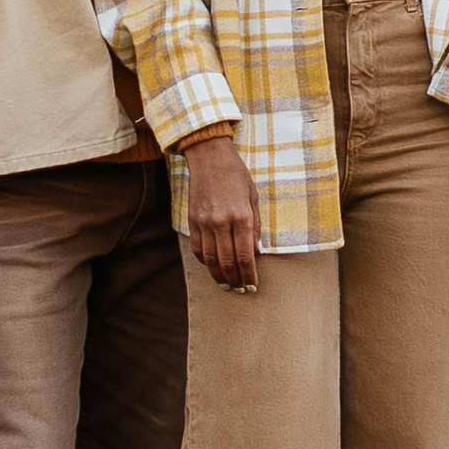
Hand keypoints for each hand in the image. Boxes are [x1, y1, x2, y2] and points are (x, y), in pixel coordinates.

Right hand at [182, 132, 261, 290]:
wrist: (209, 157)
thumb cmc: (236, 175)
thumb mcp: (253, 197)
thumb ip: (254, 226)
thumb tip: (256, 252)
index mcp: (241, 216)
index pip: (246, 255)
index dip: (250, 275)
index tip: (253, 286)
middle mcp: (222, 222)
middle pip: (228, 261)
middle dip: (236, 280)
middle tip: (242, 290)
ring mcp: (204, 222)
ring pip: (210, 259)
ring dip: (219, 276)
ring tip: (227, 285)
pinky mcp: (193, 220)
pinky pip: (197, 248)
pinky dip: (204, 261)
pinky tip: (212, 267)